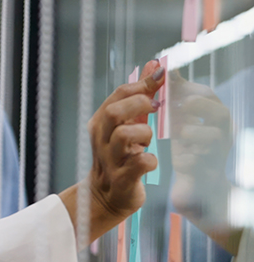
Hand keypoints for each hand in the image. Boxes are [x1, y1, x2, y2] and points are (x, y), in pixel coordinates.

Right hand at [59, 61, 164, 243]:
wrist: (107, 196)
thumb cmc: (120, 156)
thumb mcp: (127, 123)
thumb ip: (140, 95)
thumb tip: (154, 65)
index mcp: (100, 123)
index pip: (118, 94)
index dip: (142, 84)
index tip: (161, 79)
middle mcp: (101, 140)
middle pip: (113, 112)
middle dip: (138, 105)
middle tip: (154, 110)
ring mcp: (110, 160)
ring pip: (124, 136)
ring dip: (144, 134)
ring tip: (148, 141)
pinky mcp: (123, 179)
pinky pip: (140, 163)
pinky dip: (151, 160)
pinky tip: (151, 162)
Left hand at [169, 72, 240, 253]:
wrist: (196, 185)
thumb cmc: (188, 147)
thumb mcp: (178, 119)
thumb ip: (170, 95)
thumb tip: (157, 65)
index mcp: (215, 115)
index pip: (204, 93)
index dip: (184, 88)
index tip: (163, 88)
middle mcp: (224, 130)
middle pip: (219, 109)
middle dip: (194, 106)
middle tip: (174, 108)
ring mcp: (221, 149)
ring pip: (215, 133)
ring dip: (192, 130)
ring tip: (176, 133)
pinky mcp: (212, 169)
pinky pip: (203, 158)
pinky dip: (189, 155)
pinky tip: (179, 156)